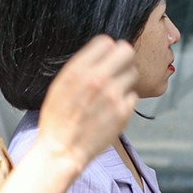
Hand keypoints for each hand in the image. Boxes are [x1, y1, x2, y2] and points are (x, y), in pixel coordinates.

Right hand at [37, 35, 139, 168]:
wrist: (62, 150)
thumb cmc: (58, 118)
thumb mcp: (60, 85)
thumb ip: (82, 66)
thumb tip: (104, 50)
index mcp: (77, 70)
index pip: (105, 41)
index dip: (106, 49)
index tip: (105, 58)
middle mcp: (97, 79)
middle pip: (126, 51)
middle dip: (122, 58)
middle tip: (117, 69)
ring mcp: (113, 95)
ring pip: (133, 73)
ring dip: (125, 80)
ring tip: (112, 91)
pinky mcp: (123, 112)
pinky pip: (133, 95)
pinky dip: (126, 100)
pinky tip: (113, 108)